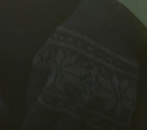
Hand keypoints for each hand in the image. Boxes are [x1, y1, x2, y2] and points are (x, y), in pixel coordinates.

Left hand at [22, 0, 141, 129]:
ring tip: (65, 120)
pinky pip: (106, 129)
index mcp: (57, 93)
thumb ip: (33, 89)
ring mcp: (102, 111)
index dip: (29, 128)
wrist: (111, 26)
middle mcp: (79, 106)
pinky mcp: (120, 110)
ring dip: (72, 128)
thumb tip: (26, 114)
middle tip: (47, 123)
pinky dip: (95, 127)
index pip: (35, 125)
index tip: (26, 128)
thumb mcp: (45, 57)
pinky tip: (86, 122)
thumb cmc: (72, 39)